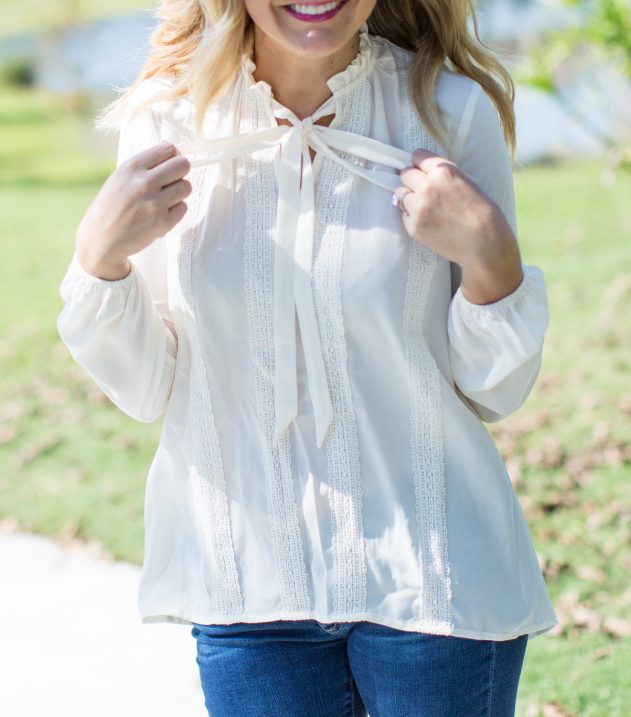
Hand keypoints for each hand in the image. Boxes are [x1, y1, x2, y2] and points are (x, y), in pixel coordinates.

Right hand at [76, 142, 191, 279]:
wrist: (101, 238)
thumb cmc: (111, 206)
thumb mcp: (120, 177)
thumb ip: (145, 165)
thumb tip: (174, 153)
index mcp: (132, 167)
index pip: (169, 149)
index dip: (173, 156)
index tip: (169, 164)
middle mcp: (144, 183)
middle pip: (183, 165)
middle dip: (180, 172)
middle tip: (172, 181)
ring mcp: (155, 204)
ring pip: (186, 187)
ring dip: (179, 192)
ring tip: (164, 199)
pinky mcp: (163, 223)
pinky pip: (183, 207)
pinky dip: (175, 210)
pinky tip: (161, 213)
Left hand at [394, 148, 522, 303]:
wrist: (484, 243)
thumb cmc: (482, 212)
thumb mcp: (467, 181)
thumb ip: (444, 174)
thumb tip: (425, 171)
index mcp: (443, 170)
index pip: (417, 156)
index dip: (419, 164)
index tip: (422, 170)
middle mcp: (427, 186)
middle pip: (405, 174)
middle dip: (412, 180)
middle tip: (424, 191)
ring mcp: (418, 207)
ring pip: (400, 195)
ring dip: (410, 198)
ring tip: (426, 207)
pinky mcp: (413, 226)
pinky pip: (404, 215)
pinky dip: (412, 217)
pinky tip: (428, 222)